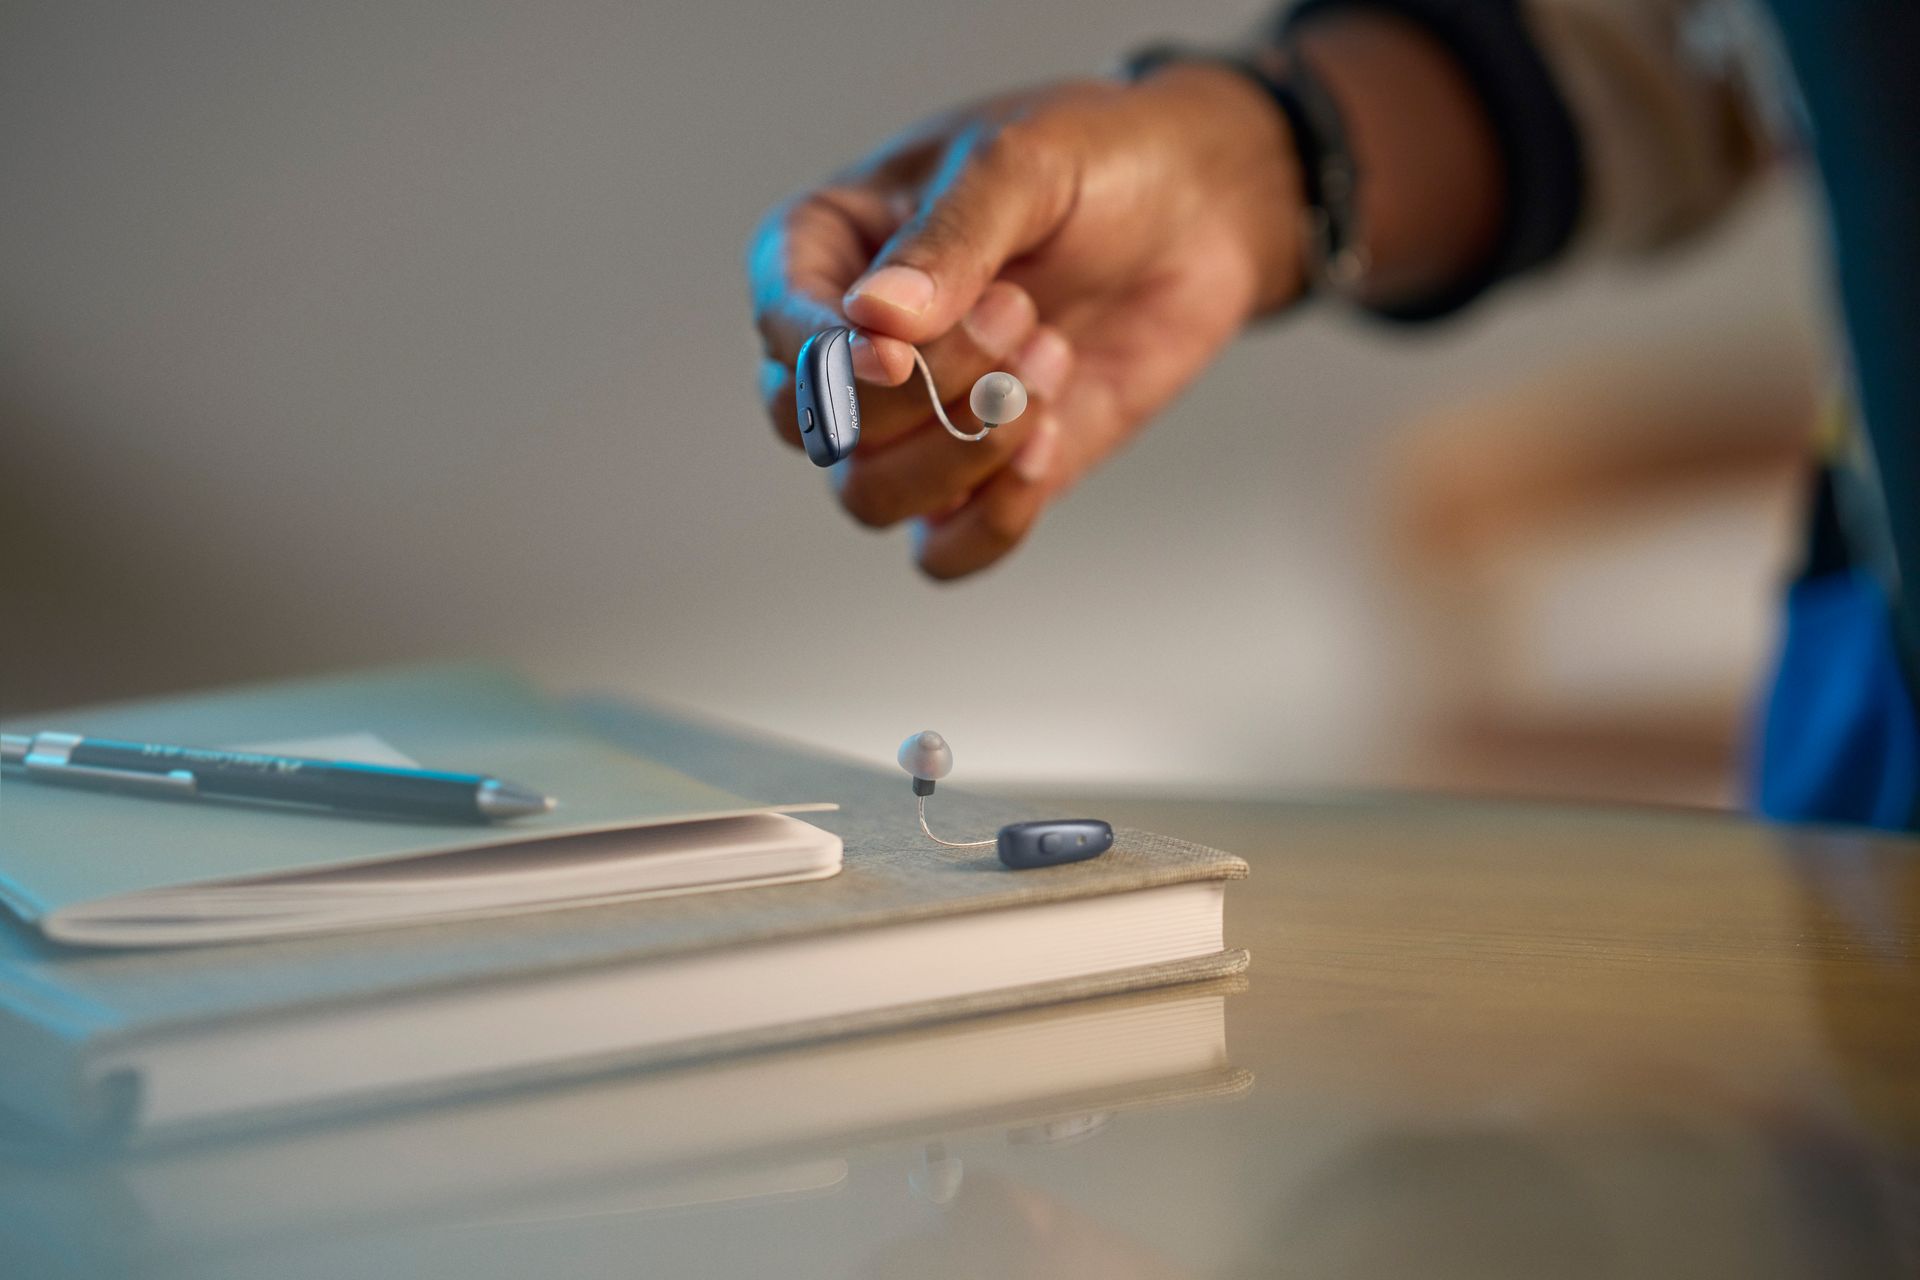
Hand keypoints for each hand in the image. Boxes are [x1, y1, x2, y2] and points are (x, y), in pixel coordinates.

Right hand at [748, 64, 1303, 577]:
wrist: (1200, 212)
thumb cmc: (1095, 162)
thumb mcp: (1021, 164)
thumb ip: (946, 239)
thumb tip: (872, 320)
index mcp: (824, 252)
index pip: (781, 332)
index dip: (828, 363)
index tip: (897, 357)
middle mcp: (851, 349)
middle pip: (816, 429)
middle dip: (920, 393)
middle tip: (1020, 312)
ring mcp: (911, 423)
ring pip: (867, 498)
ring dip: (962, 451)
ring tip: (1050, 361)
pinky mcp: (979, 479)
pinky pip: (943, 551)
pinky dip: (993, 518)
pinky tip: (1050, 442)